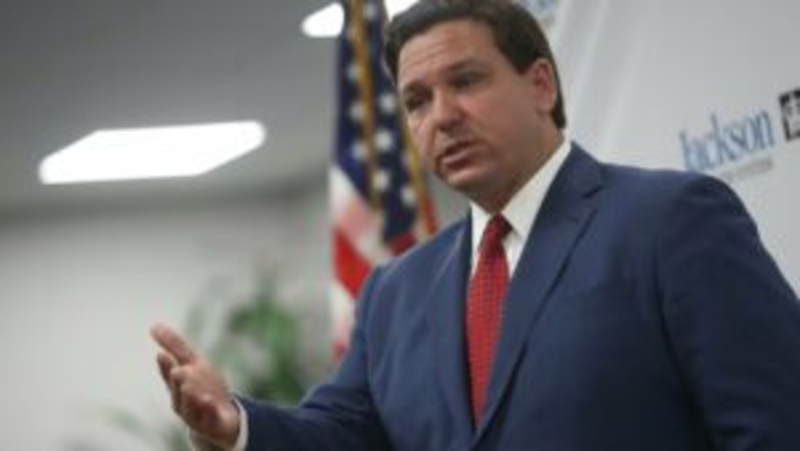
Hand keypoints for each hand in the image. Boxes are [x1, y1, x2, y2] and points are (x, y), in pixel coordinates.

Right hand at [150, 323, 240, 448]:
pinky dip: (205, 408)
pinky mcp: (208, 423)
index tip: (161, 355)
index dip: (165, 366)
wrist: (222, 415)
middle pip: (177, 390)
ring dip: (189, 395)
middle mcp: (181, 400)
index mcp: (177, 384)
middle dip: (177, 381)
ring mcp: (194, 413)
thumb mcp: (192, 362)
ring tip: (189, 385)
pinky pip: (206, 417)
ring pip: (188, 406)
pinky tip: (208, 399)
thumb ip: (175, 346)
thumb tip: (154, 326)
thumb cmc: (203, 386)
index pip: (168, 374)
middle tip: (178, 370)